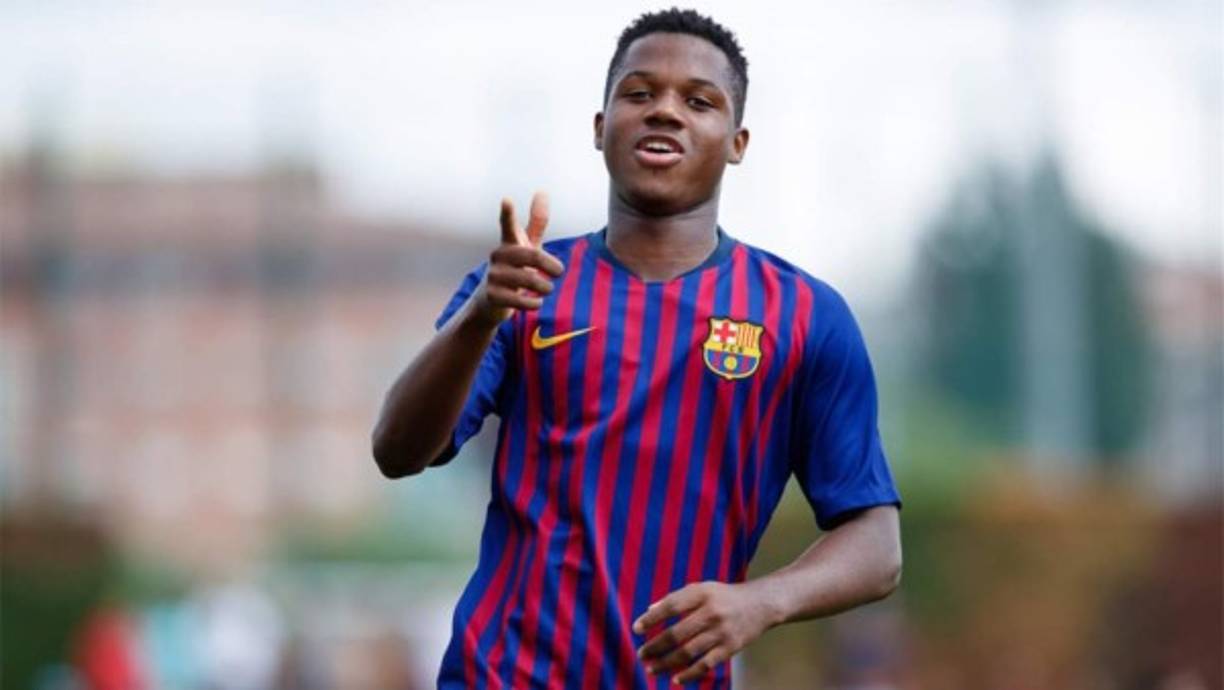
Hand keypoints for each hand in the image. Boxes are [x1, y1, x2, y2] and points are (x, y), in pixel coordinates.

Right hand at [468, 191, 564, 325]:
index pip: (508, 225)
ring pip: (528, 280)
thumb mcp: (526, 245)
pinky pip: (520, 300)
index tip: (507, 200)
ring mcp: (493, 276)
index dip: (508, 214)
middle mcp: (498, 256)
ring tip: (547, 289)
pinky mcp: (492, 296)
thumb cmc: (514, 267)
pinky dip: (534, 303)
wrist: (490, 301)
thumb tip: (542, 191)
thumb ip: (536, 222)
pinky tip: (537, 302)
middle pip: (532, 256)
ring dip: (544, 287)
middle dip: (550, 265)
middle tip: (560, 272)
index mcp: (509, 242)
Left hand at [633, 580, 777, 683]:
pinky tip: (675, 678)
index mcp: (701, 593)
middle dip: (655, 646)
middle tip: (641, 654)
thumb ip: (676, 598)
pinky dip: (689, 674)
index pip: (671, 606)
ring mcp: (721, 631)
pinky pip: (706, 664)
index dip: (652, 618)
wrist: (761, 604)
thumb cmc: (724, 596)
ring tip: (652, 668)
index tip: (636, 629)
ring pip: (688, 652)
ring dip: (667, 662)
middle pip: (677, 633)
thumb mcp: (702, 589)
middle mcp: (711, 612)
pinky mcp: (731, 648)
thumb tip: (649, 610)